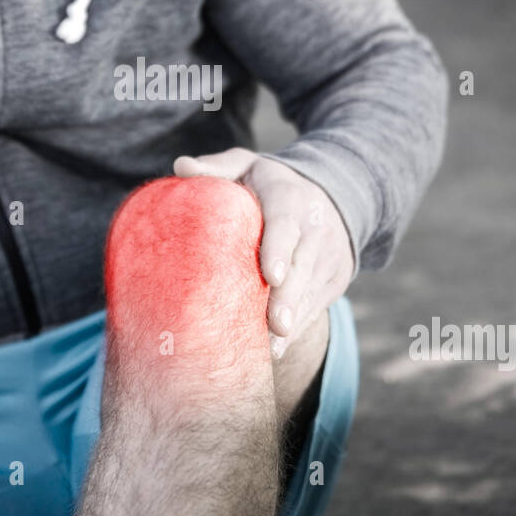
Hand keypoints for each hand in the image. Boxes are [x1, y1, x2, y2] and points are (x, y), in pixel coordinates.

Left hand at [172, 147, 352, 358]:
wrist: (335, 194)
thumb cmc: (271, 184)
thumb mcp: (248, 165)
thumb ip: (217, 167)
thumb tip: (181, 167)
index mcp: (291, 198)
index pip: (287, 225)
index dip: (280, 250)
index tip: (270, 276)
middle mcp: (316, 229)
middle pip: (303, 268)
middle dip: (290, 299)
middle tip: (275, 326)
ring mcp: (329, 257)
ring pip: (311, 293)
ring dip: (294, 322)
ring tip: (271, 349)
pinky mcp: (334, 280)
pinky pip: (317, 307)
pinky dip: (298, 329)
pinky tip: (276, 351)